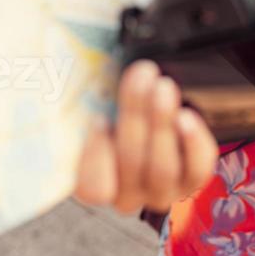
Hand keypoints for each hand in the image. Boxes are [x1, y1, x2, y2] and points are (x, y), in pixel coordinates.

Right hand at [73, 61, 218, 213]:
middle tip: (141, 75)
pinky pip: (196, 168)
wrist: (153, 115)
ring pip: (163, 168)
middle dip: (135, 115)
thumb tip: (58, 60)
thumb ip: (83, 94)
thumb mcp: (92, 99)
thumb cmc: (111, 107)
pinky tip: (186, 115)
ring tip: (163, 86)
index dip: (95, 156)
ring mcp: (160, 192)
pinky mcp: (190, 181)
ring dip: (162, 121)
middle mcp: (126, 195)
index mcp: (92, 183)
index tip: (99, 117)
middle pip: (131, 164)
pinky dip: (193, 142)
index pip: (92, 188)